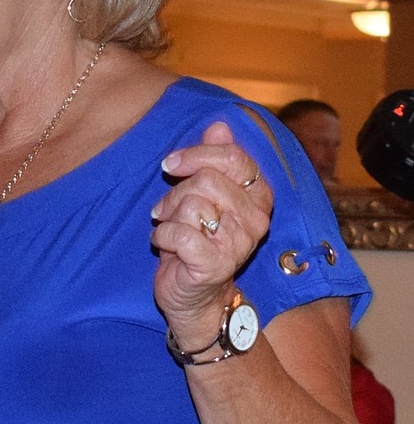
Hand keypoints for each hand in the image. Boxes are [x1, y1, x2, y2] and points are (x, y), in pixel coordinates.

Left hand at [150, 121, 271, 348]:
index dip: (197, 155)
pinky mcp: (216, 264)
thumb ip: (213, 161)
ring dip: (168, 217)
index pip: (234, 158)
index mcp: (259, 197)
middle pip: (206, 180)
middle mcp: (256, 220)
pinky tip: (165, 245)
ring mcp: (239, 243)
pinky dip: (163, 236)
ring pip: (191, 205)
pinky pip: (180, 233)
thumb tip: (219, 126)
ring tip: (170, 230)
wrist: (195, 297)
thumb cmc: (198, 242)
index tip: (171, 165)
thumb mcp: (205, 197)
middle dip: (176, 193)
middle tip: (168, 211)